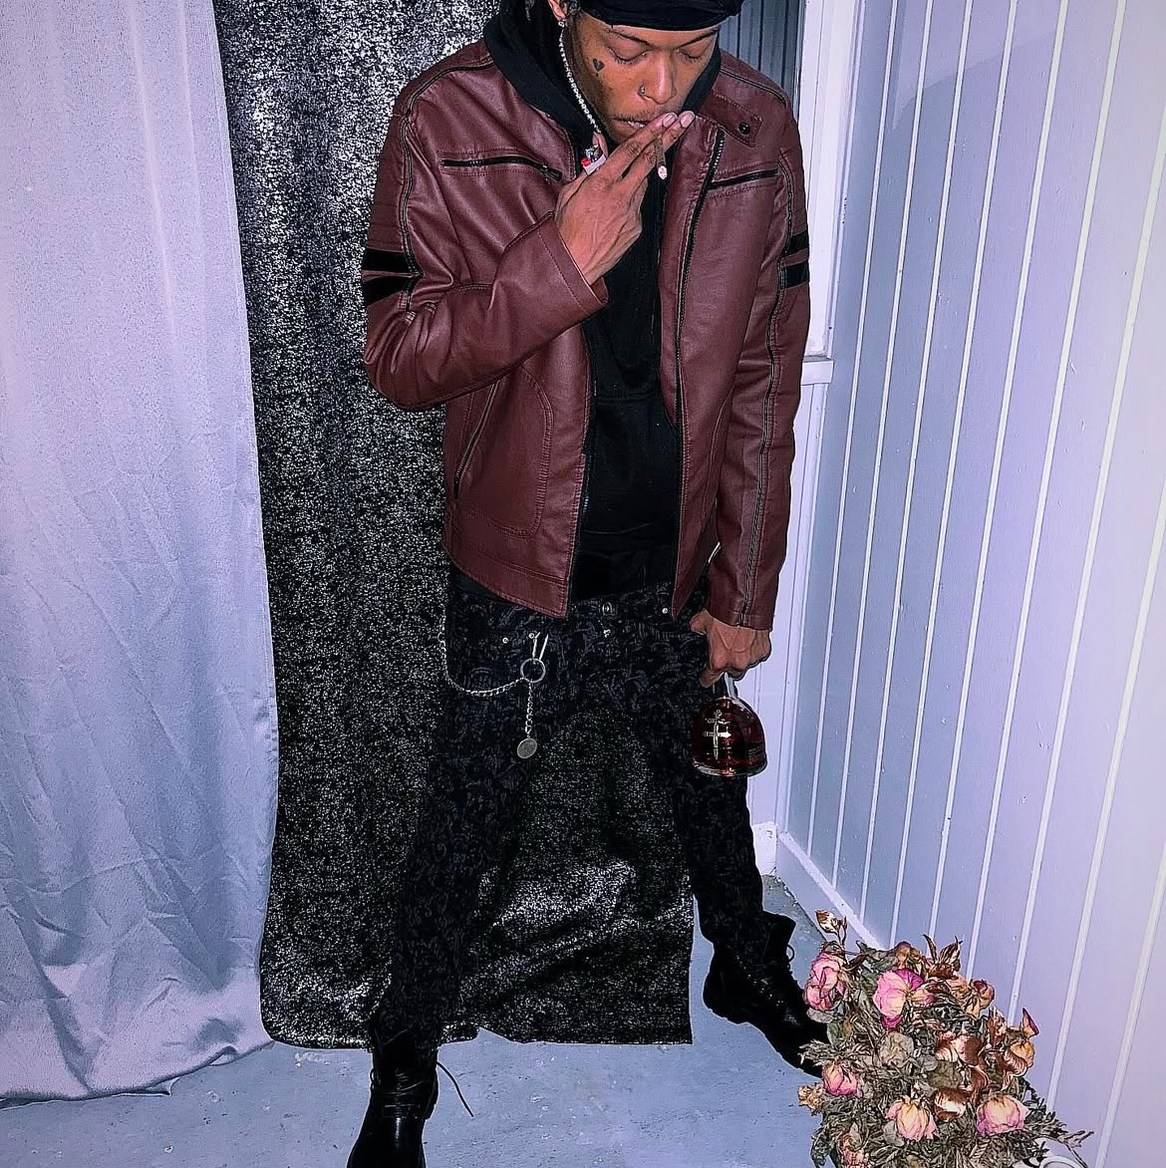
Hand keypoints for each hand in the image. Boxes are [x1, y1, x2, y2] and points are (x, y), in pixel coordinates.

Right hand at [555, 111, 695, 285]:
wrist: (574, 264)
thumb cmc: (567, 229)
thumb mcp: (571, 192)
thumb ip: (588, 166)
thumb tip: (598, 144)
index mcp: (601, 183)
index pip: (630, 150)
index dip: (649, 131)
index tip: (664, 118)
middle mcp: (620, 195)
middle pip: (649, 160)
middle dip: (668, 138)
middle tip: (683, 121)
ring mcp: (631, 212)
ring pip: (643, 183)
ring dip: (640, 174)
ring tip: (627, 179)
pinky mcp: (636, 227)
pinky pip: (637, 206)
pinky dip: (630, 201)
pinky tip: (614, 212)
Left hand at [689, 609, 771, 687]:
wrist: (744, 602)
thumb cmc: (725, 612)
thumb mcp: (700, 621)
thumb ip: (697, 631)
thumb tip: (696, 630)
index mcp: (718, 660)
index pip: (710, 679)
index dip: (706, 678)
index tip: (706, 678)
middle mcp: (736, 663)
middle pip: (730, 673)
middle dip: (727, 664)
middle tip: (725, 650)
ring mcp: (751, 658)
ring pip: (745, 664)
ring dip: (741, 656)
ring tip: (737, 640)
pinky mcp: (763, 650)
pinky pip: (757, 655)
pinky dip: (752, 649)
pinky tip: (747, 638)